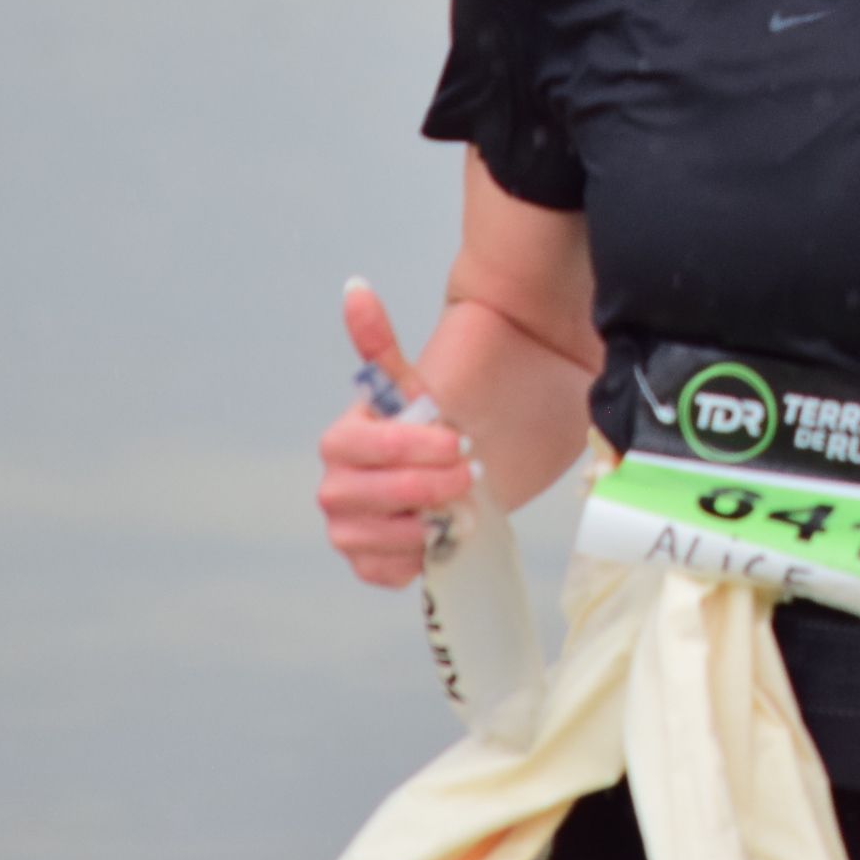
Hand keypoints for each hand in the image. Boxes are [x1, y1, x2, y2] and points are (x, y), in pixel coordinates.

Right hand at [315, 277, 473, 588]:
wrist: (513, 437)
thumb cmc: (471, 401)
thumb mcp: (429, 374)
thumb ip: (381, 343)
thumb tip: (353, 287)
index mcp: (351, 433)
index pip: (347, 448)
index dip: (399, 449)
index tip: (457, 438)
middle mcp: (346, 479)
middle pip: (346, 497)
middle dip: (413, 488)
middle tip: (468, 471)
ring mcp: (364, 520)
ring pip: (358, 538)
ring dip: (412, 526)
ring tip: (462, 507)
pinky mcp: (391, 554)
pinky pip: (377, 572)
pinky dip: (406, 561)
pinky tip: (441, 536)